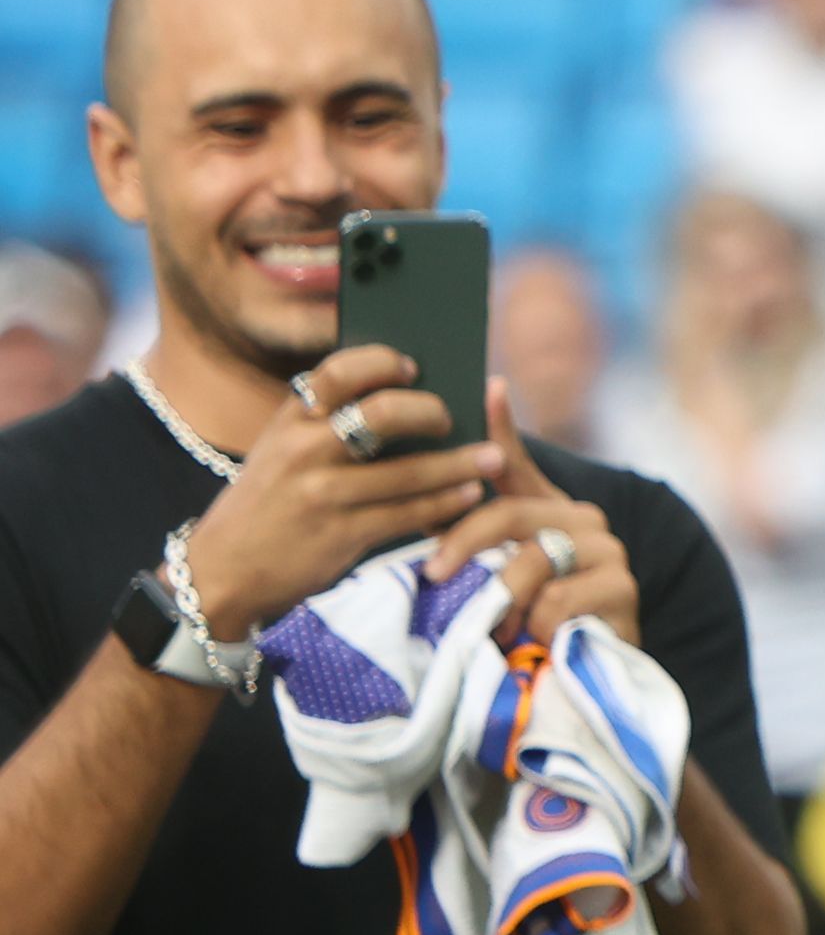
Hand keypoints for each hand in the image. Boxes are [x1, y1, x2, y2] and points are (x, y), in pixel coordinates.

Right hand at [172, 345, 498, 641]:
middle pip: (381, 414)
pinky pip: (409, 514)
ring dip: (460, 465)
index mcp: (289, 421)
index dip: (381, 364)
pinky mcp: (342, 534)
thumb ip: (324, 430)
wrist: (221, 570)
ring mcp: (323, 493)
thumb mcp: (278, 454)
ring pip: (409, 471)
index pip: (337, 372)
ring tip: (492, 459)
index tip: (413, 366)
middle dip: (430, 412)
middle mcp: (304, 450)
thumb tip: (402, 406)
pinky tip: (469, 497)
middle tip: (455, 417)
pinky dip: (446, 504)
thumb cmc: (266, 506)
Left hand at [416, 379, 633, 648]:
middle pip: (509, 513)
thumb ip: (475, 530)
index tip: (487, 388)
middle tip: (432, 574)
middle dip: (464, 543)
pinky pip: (557, 599)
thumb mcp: (499, 572)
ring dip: (501, 599)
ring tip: (491, 629)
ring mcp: (609, 552)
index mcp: (553, 509)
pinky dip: (534, 625)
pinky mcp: (624, 589)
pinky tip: (535, 640)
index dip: (499, 428)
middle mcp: (587, 520)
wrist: (588, 675)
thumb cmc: (537, 620)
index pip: (515, 463)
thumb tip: (434, 482)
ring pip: (532, 559)